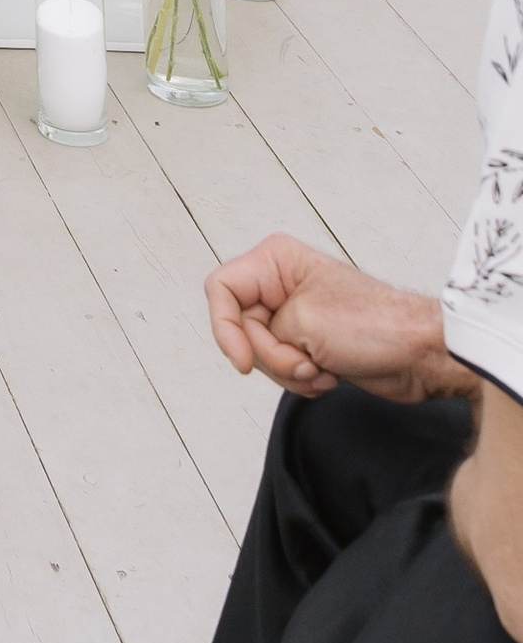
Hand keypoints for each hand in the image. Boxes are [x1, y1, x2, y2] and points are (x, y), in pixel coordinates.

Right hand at [204, 233, 461, 403]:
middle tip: (306, 361)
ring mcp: (293, 315)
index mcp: (275, 261)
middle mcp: (279, 284)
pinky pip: (282, 369)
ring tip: (323, 369)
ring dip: (290, 373)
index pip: (222, 290)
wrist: (419, 355)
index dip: (224, 329)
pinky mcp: (307, 343)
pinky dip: (302, 381)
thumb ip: (260, 331)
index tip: (243, 363)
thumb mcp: (303, 323)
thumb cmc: (374, 325)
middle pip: (241, 328)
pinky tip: (330, 375)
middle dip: (272, 357)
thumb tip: (251, 349)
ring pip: (261, 353)